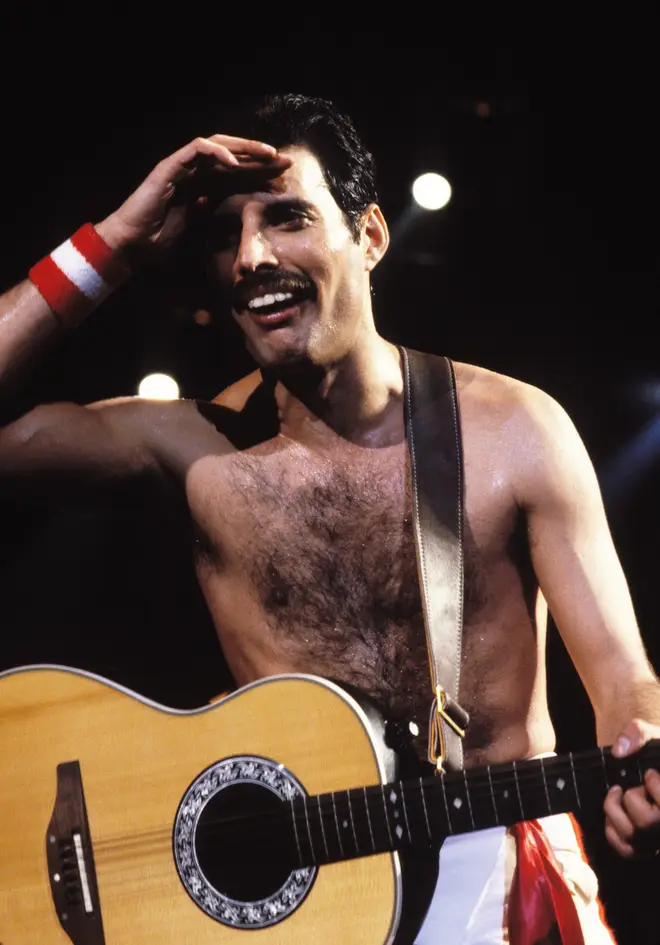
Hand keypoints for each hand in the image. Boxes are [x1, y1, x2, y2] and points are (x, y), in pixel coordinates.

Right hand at [96, 135, 291, 259]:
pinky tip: (235, 164)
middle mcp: (194, 172)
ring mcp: (182, 166)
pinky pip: (196, 149)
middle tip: (286, 163)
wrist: (133, 244)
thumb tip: (239, 212)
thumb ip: (215, 214)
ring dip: (245, 148)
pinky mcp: (170, 166)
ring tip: (268, 156)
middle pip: (233, 158)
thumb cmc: (160, 239)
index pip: (237, 176)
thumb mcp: (198, 227)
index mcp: (202, 186)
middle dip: (260, 159)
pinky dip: (217, 153)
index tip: (284, 182)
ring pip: (218, 146)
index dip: (260, 176)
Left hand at [603, 718, 659, 857]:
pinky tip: (615, 809)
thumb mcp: (652, 735)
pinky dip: (612, 828)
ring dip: (616, 809)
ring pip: (632, 836)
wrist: (646, 763)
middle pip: (648, 822)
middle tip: (634, 785)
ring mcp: (655, 841)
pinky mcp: (640, 848)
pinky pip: (623, 848)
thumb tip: (618, 752)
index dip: (655, 785)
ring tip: (618, 792)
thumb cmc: (654, 751)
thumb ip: (637, 733)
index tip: (649, 773)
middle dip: (633, 796)